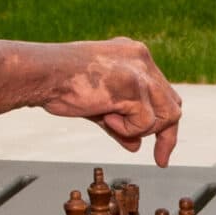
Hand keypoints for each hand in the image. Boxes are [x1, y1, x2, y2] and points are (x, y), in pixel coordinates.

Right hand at [40, 38, 182, 165]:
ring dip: (140, 130)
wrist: (42, 74)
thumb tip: (137, 145)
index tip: (160, 149)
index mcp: (133, 55)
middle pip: (172, 104)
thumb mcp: (98, 104)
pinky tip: (105, 117)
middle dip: (167, 135)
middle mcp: (142, 59)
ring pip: (165, 115)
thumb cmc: (61, 86)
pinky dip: (126, 129)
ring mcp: (141, 72)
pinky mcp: (135, 87)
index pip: (162, 92)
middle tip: (160, 159)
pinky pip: (145, 123)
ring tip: (109, 121)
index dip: (162, 121)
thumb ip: (120, 121)